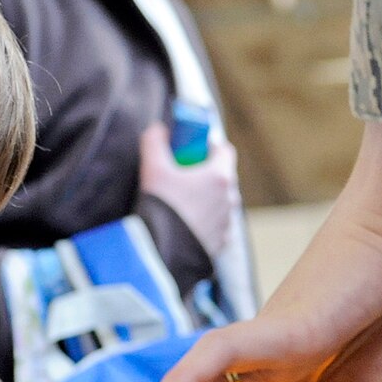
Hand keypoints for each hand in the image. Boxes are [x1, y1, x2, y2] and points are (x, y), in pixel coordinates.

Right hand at [137, 124, 240, 257]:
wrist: (162, 252)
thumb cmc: (161, 207)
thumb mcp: (152, 168)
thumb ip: (154, 142)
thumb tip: (157, 129)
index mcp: (219, 176)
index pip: (224, 150)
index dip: (210, 145)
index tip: (194, 147)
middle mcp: (229, 198)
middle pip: (223, 176)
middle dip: (206, 173)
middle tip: (183, 174)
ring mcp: (227, 222)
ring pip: (221, 202)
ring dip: (206, 198)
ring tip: (183, 202)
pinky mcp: (221, 243)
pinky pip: (217, 225)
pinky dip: (206, 221)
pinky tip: (186, 224)